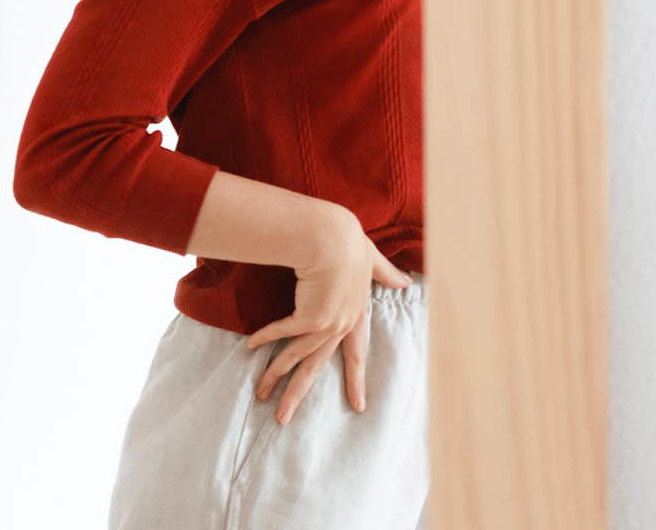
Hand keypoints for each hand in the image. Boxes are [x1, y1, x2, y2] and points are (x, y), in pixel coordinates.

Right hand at [244, 211, 409, 425]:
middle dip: (298, 394)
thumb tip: (406, 280)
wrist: (333, 236)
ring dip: (275, 376)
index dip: (356, 379)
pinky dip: (266, 338)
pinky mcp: (308, 317)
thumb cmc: (350, 242)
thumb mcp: (372, 259)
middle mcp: (341, 325)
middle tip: (285, 419)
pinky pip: (282, 332)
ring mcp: (325, 324)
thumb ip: (386, 273)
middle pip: (317, 366)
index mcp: (355, 315)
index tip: (358, 406)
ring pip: (296, 357)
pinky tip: (249, 346)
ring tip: (261, 396)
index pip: (356, 353)